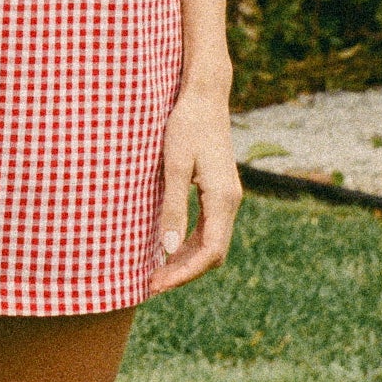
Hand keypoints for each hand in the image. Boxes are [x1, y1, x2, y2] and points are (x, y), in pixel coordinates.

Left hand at [148, 80, 241, 295]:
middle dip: (184, 272)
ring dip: (186, 260)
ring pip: (211, 243)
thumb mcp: (174, 166)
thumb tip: (168, 248)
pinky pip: (208, 228)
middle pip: (213, 253)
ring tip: (156, 271)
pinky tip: (168, 247)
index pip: (210, 252)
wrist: (204, 96)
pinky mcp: (219, 191)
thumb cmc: (187, 126)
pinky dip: (190, 243)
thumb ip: (173, 207)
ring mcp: (227, 197)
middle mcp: (230, 202)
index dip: (184, 273)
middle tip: (151, 284)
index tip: (158, 284)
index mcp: (222, 198)